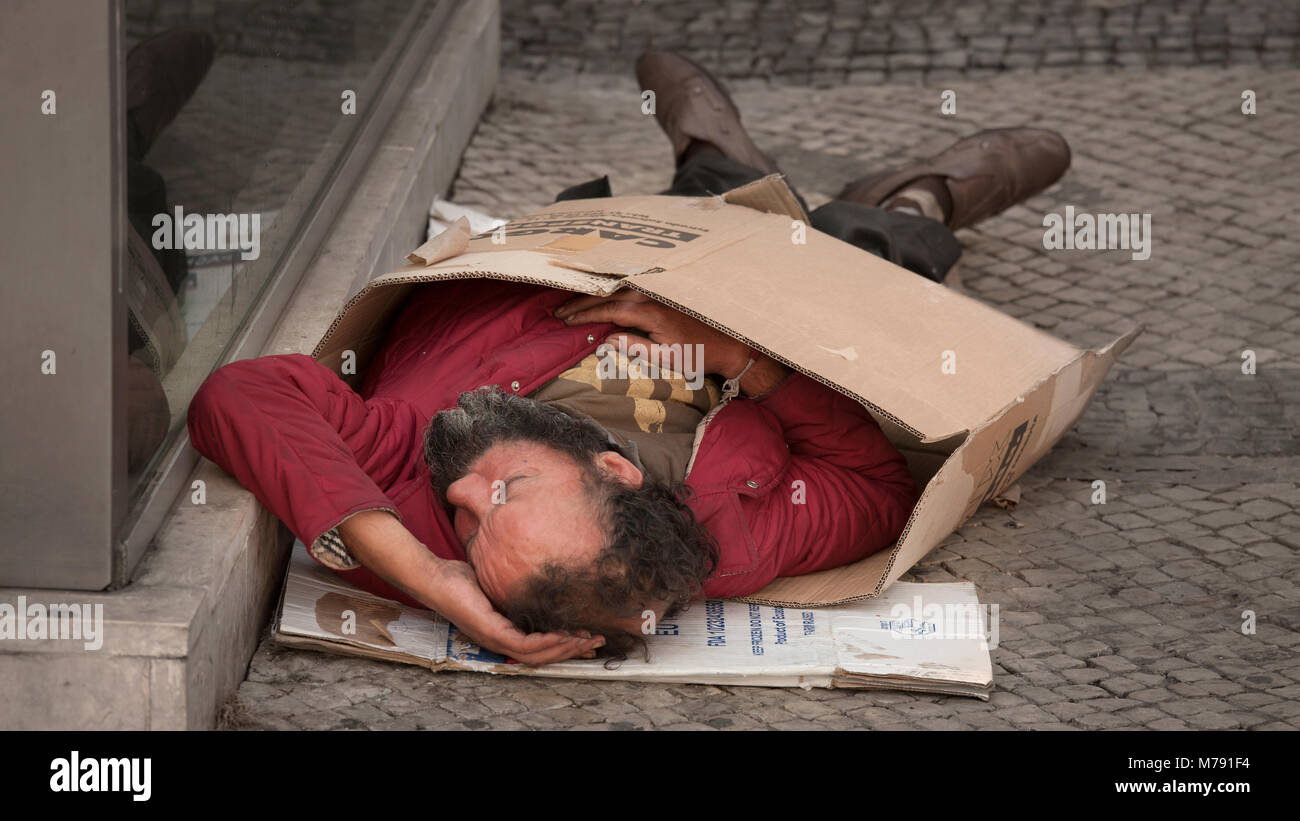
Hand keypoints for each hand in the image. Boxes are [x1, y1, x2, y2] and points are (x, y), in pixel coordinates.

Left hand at [431, 559, 605, 665]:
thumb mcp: (498, 585)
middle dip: (573, 650)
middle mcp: (499, 641)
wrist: (435, 578)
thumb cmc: (462, 580)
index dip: (565, 646)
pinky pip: (523, 643)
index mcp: (502, 633)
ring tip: (588, 641)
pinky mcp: (490, 631)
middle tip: (599, 642)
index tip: (588, 636)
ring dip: (565, 649)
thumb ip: (517, 591)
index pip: (538, 648)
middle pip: (542, 657)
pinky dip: (546, 641)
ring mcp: (494, 639)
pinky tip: (564, 635)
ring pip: (536, 655)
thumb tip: (541, 579)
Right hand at [555, 290, 750, 377]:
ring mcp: (659, 291)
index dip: (585, 315)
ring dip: (594, 294)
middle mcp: (653, 296)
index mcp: (651, 313)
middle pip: (609, 294)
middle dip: (582, 302)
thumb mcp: (668, 359)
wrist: (732, 343)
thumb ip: (637, 348)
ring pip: (618, 287)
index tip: (566, 320)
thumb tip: (607, 340)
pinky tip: (600, 293)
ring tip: (573, 302)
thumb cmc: (700, 355)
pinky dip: (611, 289)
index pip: (609, 310)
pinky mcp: (664, 292)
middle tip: (560, 312)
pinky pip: (630, 286)